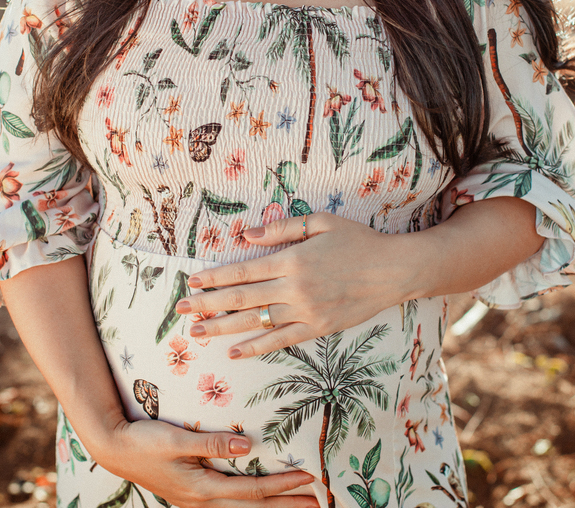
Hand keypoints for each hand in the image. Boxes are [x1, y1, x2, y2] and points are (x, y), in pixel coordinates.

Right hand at [96, 418, 318, 507]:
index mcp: (202, 489)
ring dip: (272, 507)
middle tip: (319, 501)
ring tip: (300, 504)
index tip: (309, 477)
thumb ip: (211, 443)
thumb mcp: (176, 439)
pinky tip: (261, 500)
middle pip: (254, 507)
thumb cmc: (143, 441)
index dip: (283, 485)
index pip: (253, 490)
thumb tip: (248, 445)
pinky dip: (252, 503)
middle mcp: (202, 501)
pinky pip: (231, 505)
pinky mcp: (193, 495)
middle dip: (287, 505)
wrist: (113, 448)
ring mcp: (197, 501)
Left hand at [173, 213, 405, 357]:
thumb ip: (281, 229)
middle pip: (242, 299)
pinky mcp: (318, 328)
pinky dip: (256, 346)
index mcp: (292, 260)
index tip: (191, 280)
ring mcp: (306, 311)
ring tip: (197, 332)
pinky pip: (281, 340)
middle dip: (208, 304)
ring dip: (223, 328)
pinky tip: (235, 352)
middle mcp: (294, 288)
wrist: (393, 270)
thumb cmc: (357, 240)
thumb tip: (246, 236)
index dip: (214, 277)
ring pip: (255, 322)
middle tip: (180, 310)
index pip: (243, 271)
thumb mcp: (320, 221)